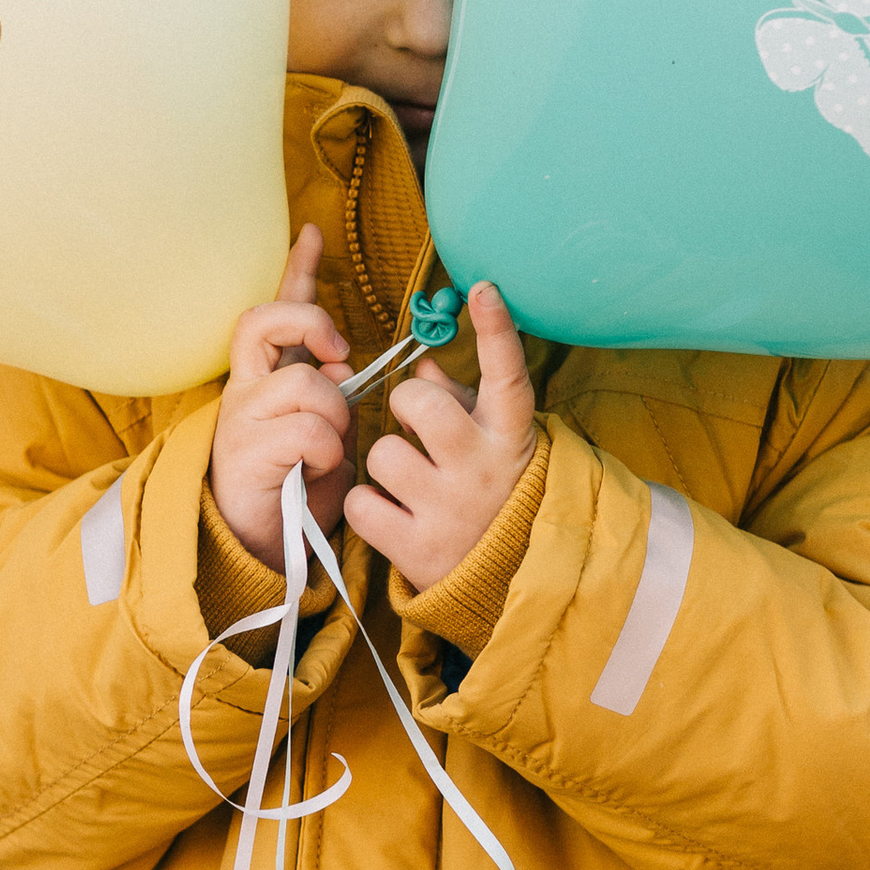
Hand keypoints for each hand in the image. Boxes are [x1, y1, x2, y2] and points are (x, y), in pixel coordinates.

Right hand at [209, 226, 353, 569]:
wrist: (255, 547)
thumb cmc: (295, 490)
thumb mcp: (326, 434)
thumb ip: (336, 397)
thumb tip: (344, 367)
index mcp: (266, 380)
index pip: (277, 312)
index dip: (297, 271)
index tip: (312, 233)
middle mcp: (246, 389)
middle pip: (267, 322)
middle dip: (312, 325)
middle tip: (340, 354)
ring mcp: (242, 418)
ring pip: (308, 384)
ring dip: (336, 416)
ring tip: (330, 450)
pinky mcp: (247, 452)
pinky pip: (310, 431)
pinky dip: (328, 452)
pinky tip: (320, 471)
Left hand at [344, 283, 534, 590]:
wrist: (506, 581)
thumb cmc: (492, 492)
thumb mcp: (491, 443)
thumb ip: (460, 399)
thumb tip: (420, 361)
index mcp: (508, 436)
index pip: (507, 374)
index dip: (496, 329)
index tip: (480, 288)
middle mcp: (483, 468)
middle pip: (418, 402)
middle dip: (405, 406)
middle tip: (416, 428)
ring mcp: (451, 509)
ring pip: (381, 452)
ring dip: (383, 463)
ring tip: (408, 484)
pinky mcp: (418, 549)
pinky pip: (361, 502)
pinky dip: (366, 506)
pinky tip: (391, 514)